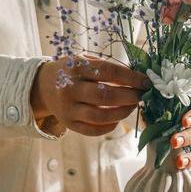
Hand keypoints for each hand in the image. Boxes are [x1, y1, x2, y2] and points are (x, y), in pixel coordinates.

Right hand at [31, 55, 149, 135]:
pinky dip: (110, 126)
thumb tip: (137, 79)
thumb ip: (107, 68)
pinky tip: (118, 118)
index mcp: (76, 68)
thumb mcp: (85, 61)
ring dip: (123, 112)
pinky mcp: (69, 124)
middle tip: (142, 95)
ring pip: (101, 116)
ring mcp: (69, 109)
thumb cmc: (73, 71)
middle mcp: (70, 89)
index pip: (109, 72)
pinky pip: (93, 130)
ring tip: (132, 106)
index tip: (146, 82)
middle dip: (130, 96)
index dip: (131, 78)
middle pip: (106, 96)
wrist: (44, 86)